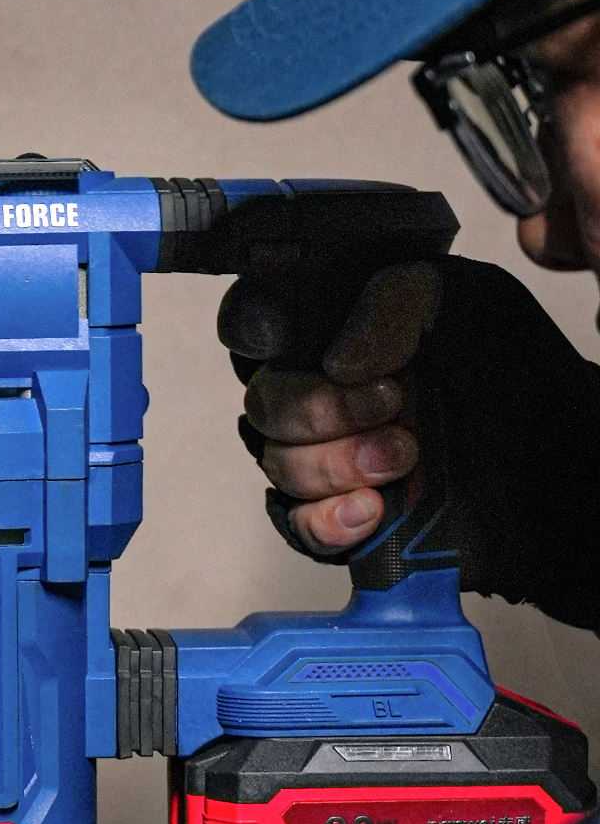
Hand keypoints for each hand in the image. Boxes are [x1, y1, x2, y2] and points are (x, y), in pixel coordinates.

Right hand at [218, 254, 599, 633]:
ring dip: (335, 462)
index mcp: (339, 332)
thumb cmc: (525, 378)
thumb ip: (397, 300)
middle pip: (261, 400)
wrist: (572, 468)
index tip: (289, 336)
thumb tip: (335, 360)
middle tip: (397, 404)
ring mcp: (331, 457)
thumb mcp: (474, 304)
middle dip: (317, 407)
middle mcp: (325, 393)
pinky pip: (293, 523)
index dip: (255, 328)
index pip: (255, 322)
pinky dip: (326, 519)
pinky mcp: (344, 517)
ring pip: (275, 461)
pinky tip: (372, 511)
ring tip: (407, 458)